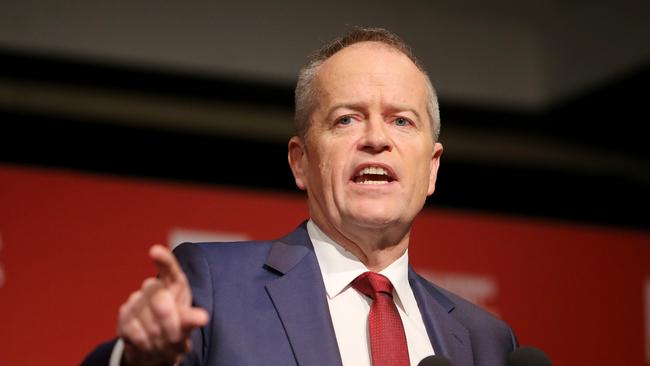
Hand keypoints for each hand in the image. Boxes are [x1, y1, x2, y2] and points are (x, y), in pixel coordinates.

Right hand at [117, 245, 208, 365]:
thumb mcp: (187, 324)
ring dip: (158, 338)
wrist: (156, 347)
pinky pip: (134, 330)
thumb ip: (191, 319)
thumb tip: (202, 318)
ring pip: (147, 319)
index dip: (163, 260)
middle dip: (170, 324)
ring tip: (163, 344)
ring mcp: (136, 299)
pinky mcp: (123, 314)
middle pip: (160, 301)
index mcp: (174, 284)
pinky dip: (144, 343)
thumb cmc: (176, 329)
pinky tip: (149, 344)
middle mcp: (153, 287)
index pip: (169, 268)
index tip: (154, 251)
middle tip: (175, 339)